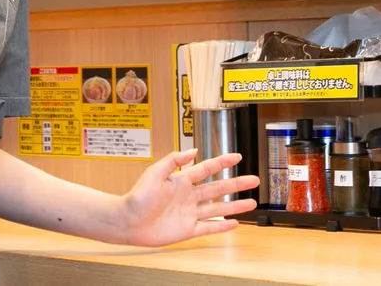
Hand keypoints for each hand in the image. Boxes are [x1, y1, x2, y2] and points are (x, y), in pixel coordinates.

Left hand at [118, 150, 258, 246]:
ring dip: (235, 205)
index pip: (207, 168)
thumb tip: (193, 151)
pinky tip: (234, 223)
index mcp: (182, 180)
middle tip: (253, 180)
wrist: (127, 221)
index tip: (237, 156)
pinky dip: (221, 226)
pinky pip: (208, 227)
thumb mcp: (154, 172)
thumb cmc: (137, 197)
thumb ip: (174, 161)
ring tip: (251, 203)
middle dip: (237, 183)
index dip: (222, 162)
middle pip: (218, 188)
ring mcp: (189, 213)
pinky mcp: (187, 229)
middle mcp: (189, 196)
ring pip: (218, 208)